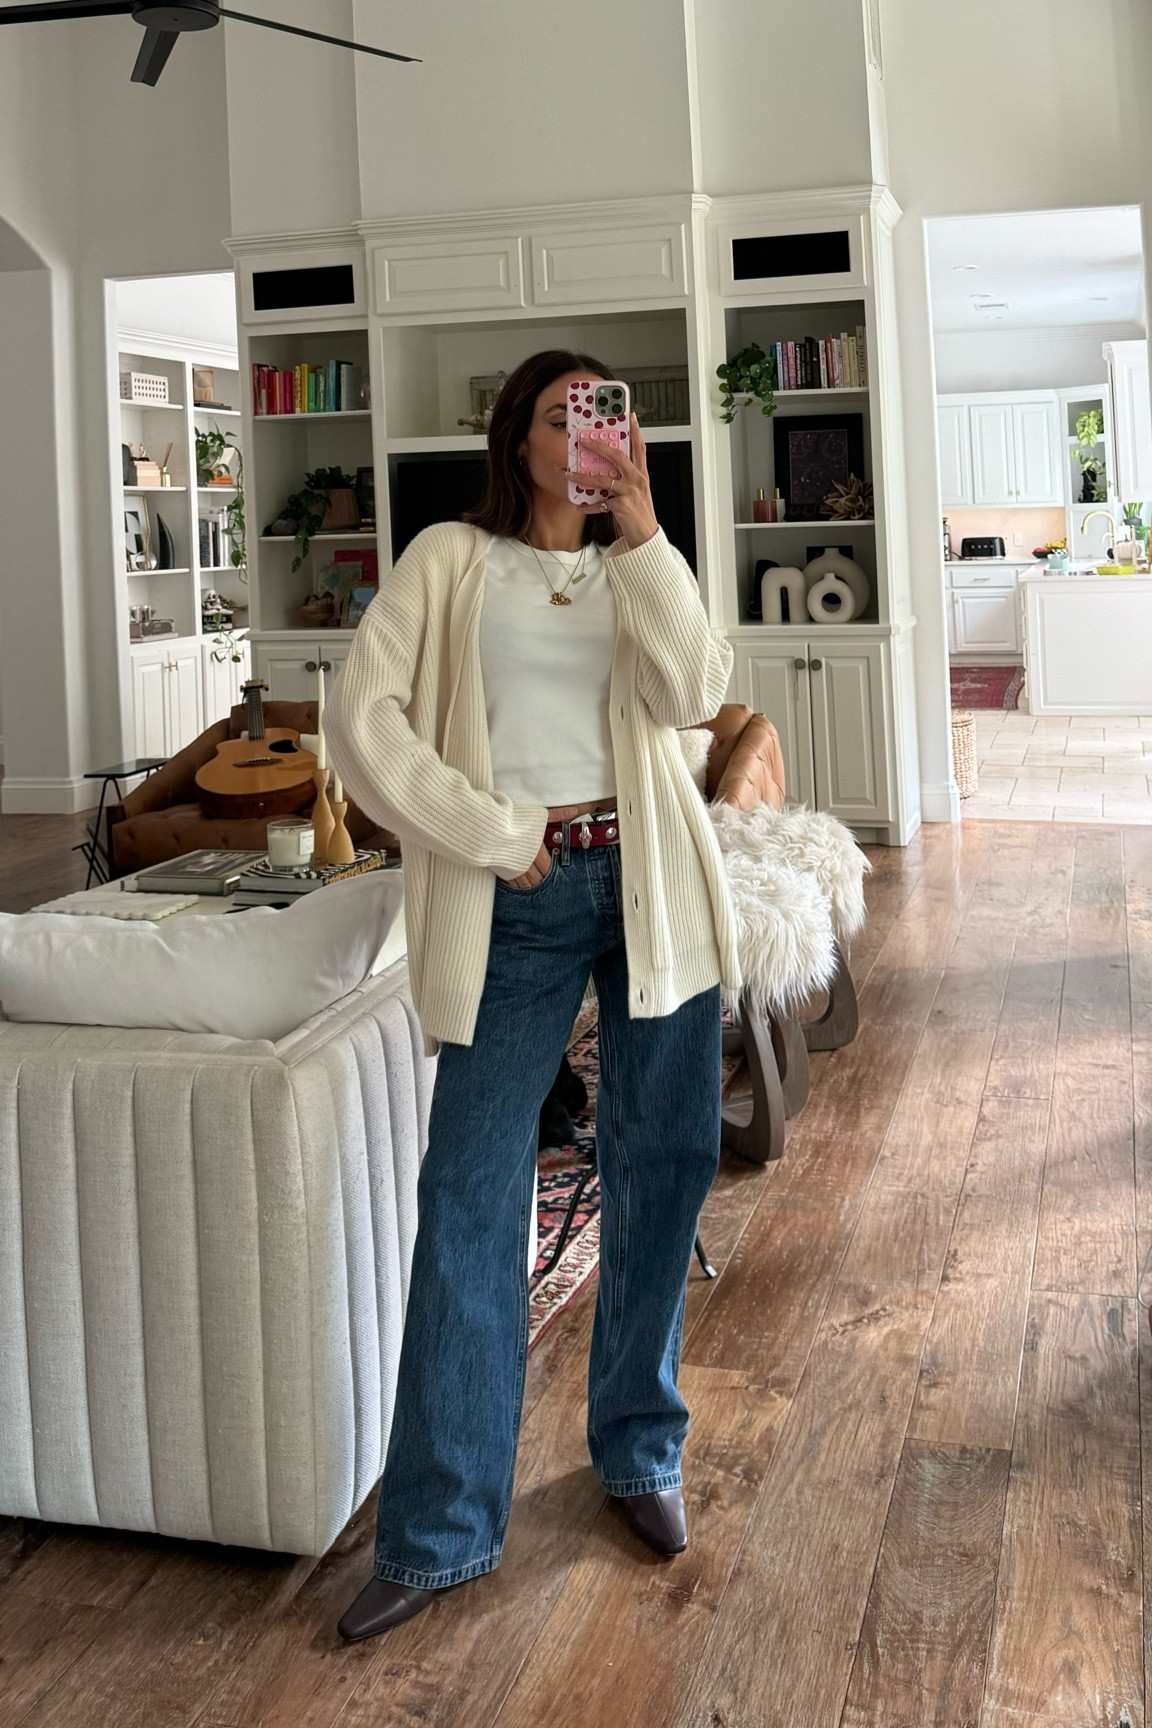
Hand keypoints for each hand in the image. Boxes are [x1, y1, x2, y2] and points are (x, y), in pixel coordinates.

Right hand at [500, 801, 593, 887]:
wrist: (488, 826)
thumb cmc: (513, 819)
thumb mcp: (538, 815)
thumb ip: (557, 814)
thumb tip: (573, 811)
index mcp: (537, 852)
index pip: (547, 867)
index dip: (549, 868)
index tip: (549, 867)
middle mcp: (526, 864)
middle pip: (537, 878)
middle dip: (541, 878)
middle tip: (542, 878)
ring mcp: (513, 869)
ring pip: (525, 883)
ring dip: (530, 883)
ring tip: (533, 883)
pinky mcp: (501, 870)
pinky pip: (512, 883)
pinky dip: (516, 884)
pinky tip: (518, 883)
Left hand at [565, 413, 659, 548]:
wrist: (646, 535)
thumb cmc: (639, 512)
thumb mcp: (637, 491)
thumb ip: (625, 477)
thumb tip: (606, 467)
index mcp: (641, 474)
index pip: (640, 447)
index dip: (635, 431)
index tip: (630, 416)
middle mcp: (637, 480)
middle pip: (618, 456)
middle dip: (599, 446)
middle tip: (585, 440)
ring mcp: (630, 492)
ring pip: (604, 479)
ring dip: (584, 477)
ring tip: (570, 474)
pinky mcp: (622, 506)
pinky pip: (600, 503)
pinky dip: (589, 506)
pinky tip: (580, 506)